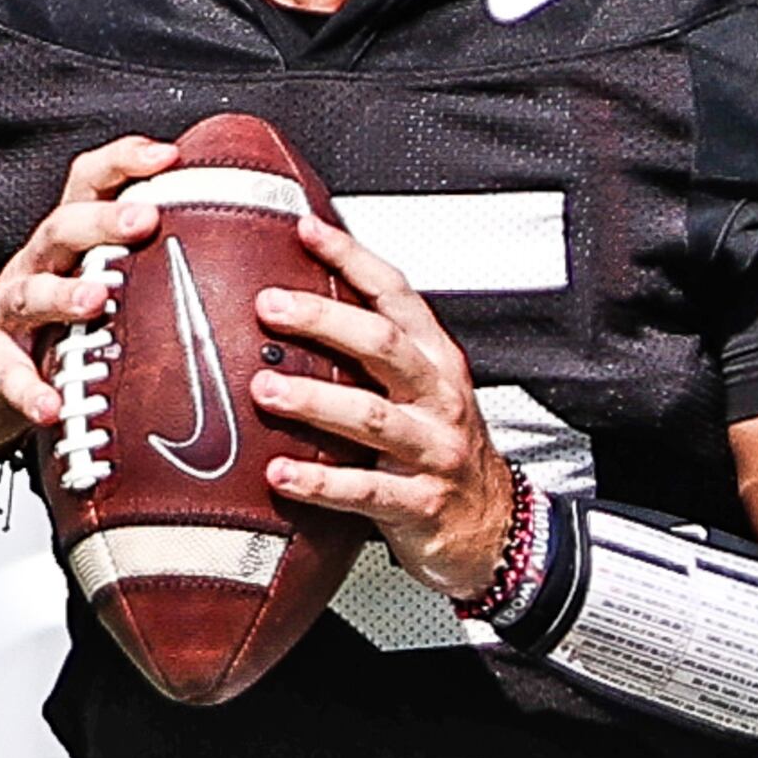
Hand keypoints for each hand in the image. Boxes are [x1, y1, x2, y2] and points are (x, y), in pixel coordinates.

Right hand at [0, 136, 177, 459]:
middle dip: (103, 221)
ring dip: (63, 295)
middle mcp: (33, 268)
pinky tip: (51, 405)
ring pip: (28, 293)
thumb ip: (139, 274)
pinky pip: (5, 374)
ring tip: (97, 300)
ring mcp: (3, 313)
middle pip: (61, 229)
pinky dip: (28, 389)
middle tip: (146, 219)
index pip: (87, 186)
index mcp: (66, 248)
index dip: (123, 163)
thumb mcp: (88, 292)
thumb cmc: (48, 333)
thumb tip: (226, 260)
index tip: (169, 157)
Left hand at [250, 214, 516, 600]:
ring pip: (371, 416)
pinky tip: (279, 474)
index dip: (353, 258)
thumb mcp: (424, 390)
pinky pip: (364, 490)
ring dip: (314, 399)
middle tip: (269, 305)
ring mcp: (431, 450)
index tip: (306, 231)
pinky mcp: (419, 503)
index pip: (397, 294)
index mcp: (436, 360)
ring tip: (265, 388)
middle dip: (323, 320)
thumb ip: (375, 353)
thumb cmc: (441, 449)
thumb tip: (301, 304)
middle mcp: (438, 397)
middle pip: (382, 345)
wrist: (492, 526)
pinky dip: (318, 482)